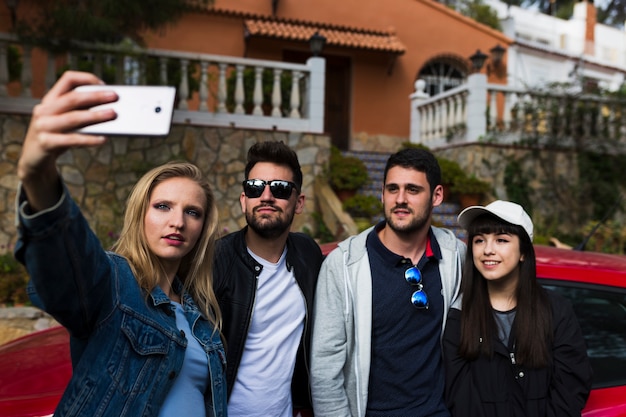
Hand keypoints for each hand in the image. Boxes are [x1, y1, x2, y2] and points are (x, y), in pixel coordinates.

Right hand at [17, 71, 118, 210]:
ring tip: (112, 115)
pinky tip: (103, 139)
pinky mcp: (46, 143)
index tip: (104, 85)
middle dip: (95, 96)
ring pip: (72, 118)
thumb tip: (109, 108)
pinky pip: (72, 139)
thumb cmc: (55, 137)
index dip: (86, 78)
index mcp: (50, 100)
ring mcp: (43, 126)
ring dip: (95, 116)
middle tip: (114, 97)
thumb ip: (80, 112)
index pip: (67, 80)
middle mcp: (44, 110)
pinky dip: (89, 139)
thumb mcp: (64, 121)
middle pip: (72, 98)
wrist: (34, 159)